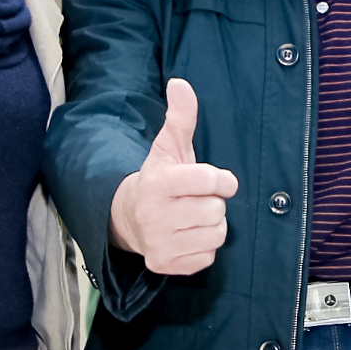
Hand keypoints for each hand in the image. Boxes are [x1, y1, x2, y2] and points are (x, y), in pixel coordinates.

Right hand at [110, 79, 239, 274]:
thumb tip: (181, 83)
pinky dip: (204, 246)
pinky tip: (187, 235)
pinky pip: (208, 257)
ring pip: (216, 235)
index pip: (210, 181)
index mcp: (156, 183)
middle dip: (213, 203)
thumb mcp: (168, 146)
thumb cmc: (158, 179)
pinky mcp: (165, 266)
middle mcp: (154, 216)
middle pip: (217, 210)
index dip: (222, 180)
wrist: (128, 218)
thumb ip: (180, 117)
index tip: (218, 180)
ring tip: (193, 217)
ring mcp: (158, 244)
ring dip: (212, 225)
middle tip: (195, 200)